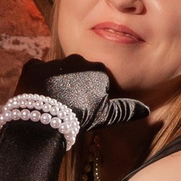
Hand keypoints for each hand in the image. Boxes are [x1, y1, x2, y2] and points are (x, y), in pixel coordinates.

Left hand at [14, 54, 150, 132]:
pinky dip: (36, 80)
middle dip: (74, 85)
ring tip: (52, 103)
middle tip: (68, 105)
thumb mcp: (106, 116)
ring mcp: (55, 62)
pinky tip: (37, 95)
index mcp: (98, 70)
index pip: (96, 79)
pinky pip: (36, 70)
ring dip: (56, 83)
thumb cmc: (81, 119)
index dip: (90, 94)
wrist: (47, 120)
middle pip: (77, 72)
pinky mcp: (33, 66)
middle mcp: (77, 60)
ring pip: (57, 71)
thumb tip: (146, 110)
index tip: (85, 107)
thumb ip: (126, 110)